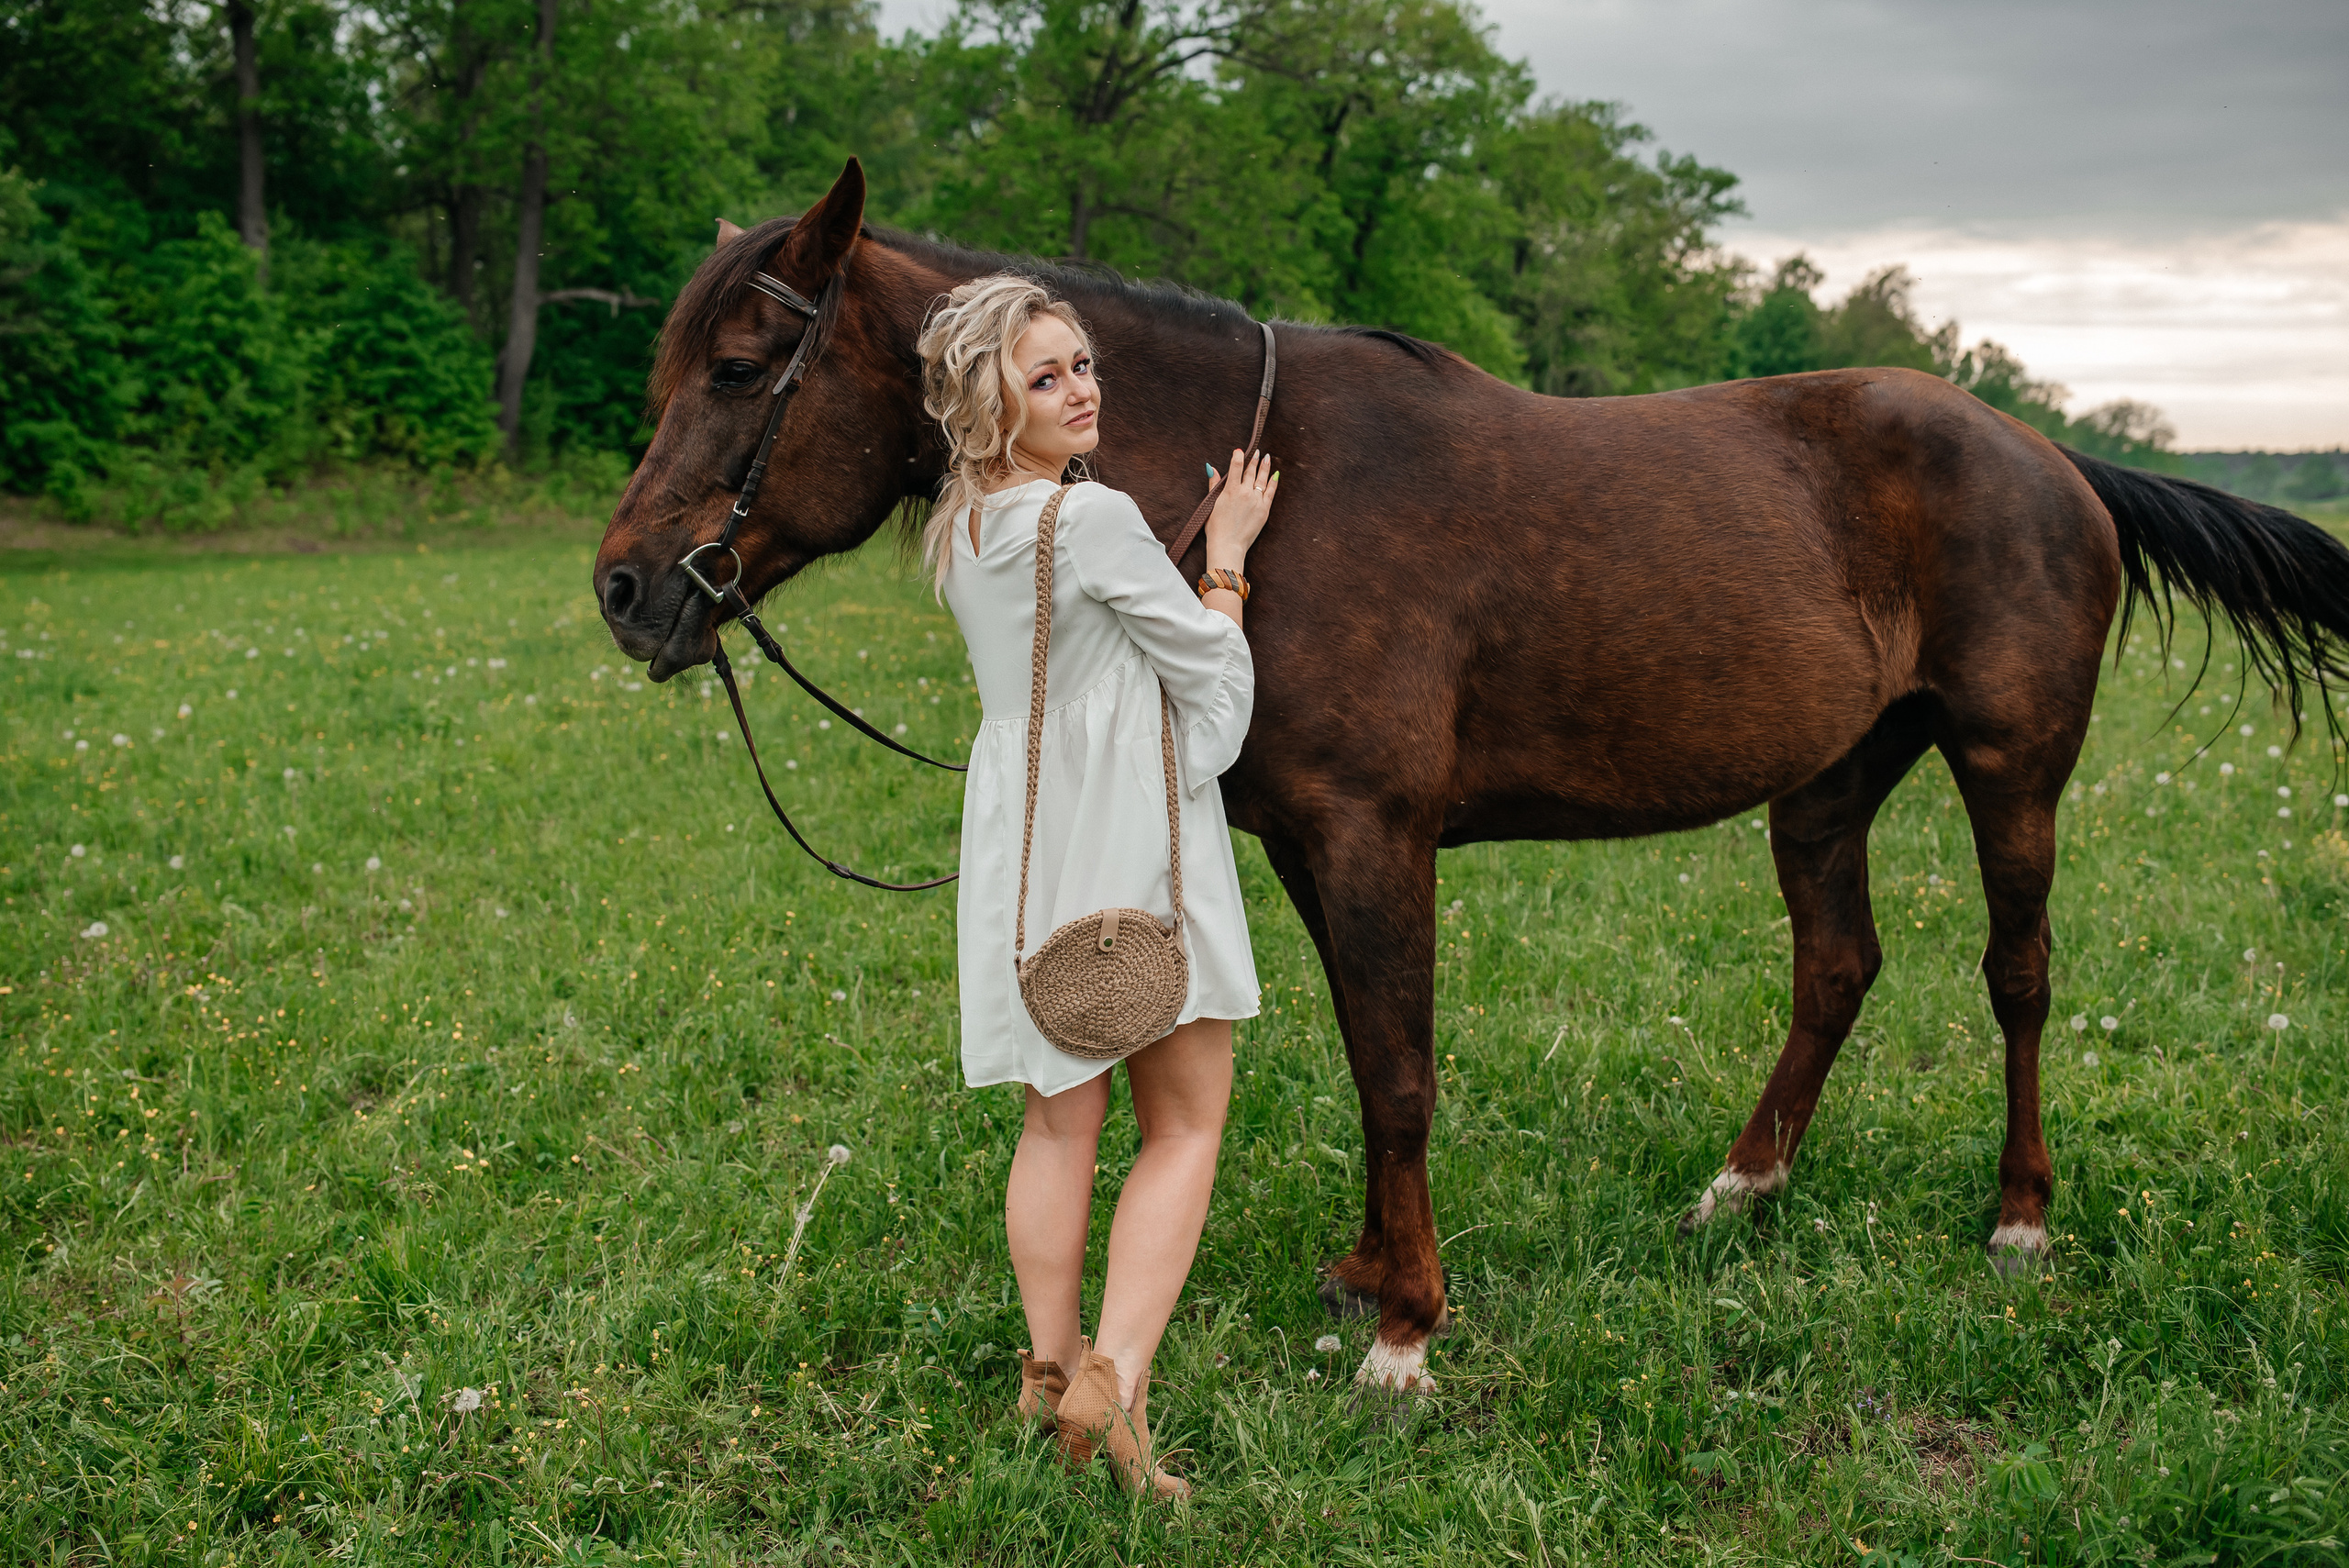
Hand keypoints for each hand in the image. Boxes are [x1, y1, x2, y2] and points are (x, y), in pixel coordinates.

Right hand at [1203, 449, 1277, 569]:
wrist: (1228, 545)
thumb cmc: (1216, 528)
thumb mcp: (1210, 504)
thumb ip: (1214, 485)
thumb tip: (1211, 468)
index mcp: (1230, 490)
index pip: (1236, 467)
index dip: (1238, 456)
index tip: (1239, 451)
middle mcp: (1245, 493)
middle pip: (1251, 472)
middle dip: (1253, 460)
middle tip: (1256, 451)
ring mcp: (1256, 501)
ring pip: (1262, 479)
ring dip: (1265, 467)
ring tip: (1267, 458)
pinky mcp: (1264, 510)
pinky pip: (1271, 492)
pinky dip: (1273, 482)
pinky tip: (1275, 475)